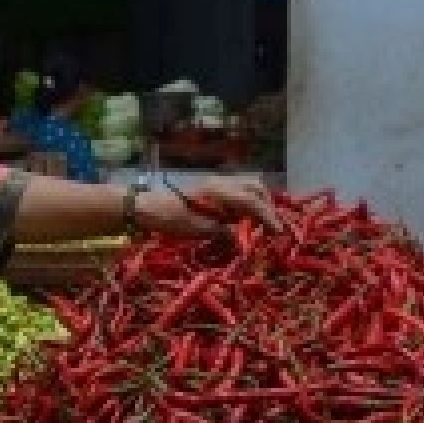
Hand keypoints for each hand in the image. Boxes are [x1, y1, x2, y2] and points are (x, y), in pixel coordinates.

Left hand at [137, 176, 280, 235]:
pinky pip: (237, 189)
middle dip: (268, 206)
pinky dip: (247, 201)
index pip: (252, 202)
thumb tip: (242, 240)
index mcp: (219, 192)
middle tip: (272, 227)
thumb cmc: (168, 218)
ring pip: (248, 186)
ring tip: (261, 222)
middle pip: (256, 188)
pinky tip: (245, 217)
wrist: (145, 207)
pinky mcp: (211, 187)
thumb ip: (221, 232)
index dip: (268, 217)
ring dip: (259, 202)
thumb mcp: (195, 230)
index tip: (278, 232)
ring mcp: (216, 182)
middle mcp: (221, 182)